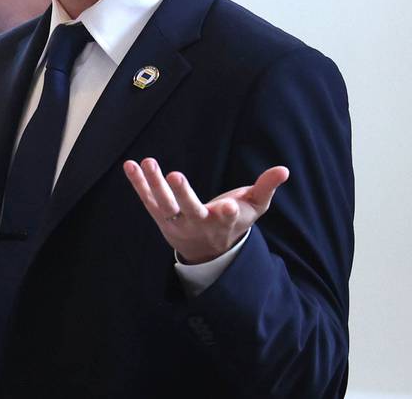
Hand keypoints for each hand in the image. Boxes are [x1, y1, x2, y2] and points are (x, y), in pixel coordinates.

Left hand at [123, 157, 289, 263]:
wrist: (210, 251)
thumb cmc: (235, 221)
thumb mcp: (254, 206)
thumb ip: (266, 187)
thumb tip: (284, 170)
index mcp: (224, 222)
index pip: (227, 218)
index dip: (228, 212)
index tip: (228, 206)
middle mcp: (199, 223)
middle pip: (190, 210)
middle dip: (183, 195)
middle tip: (177, 177)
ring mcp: (177, 222)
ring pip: (164, 204)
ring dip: (154, 184)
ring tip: (148, 162)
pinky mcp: (160, 217)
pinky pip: (147, 200)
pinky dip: (137, 184)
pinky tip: (129, 165)